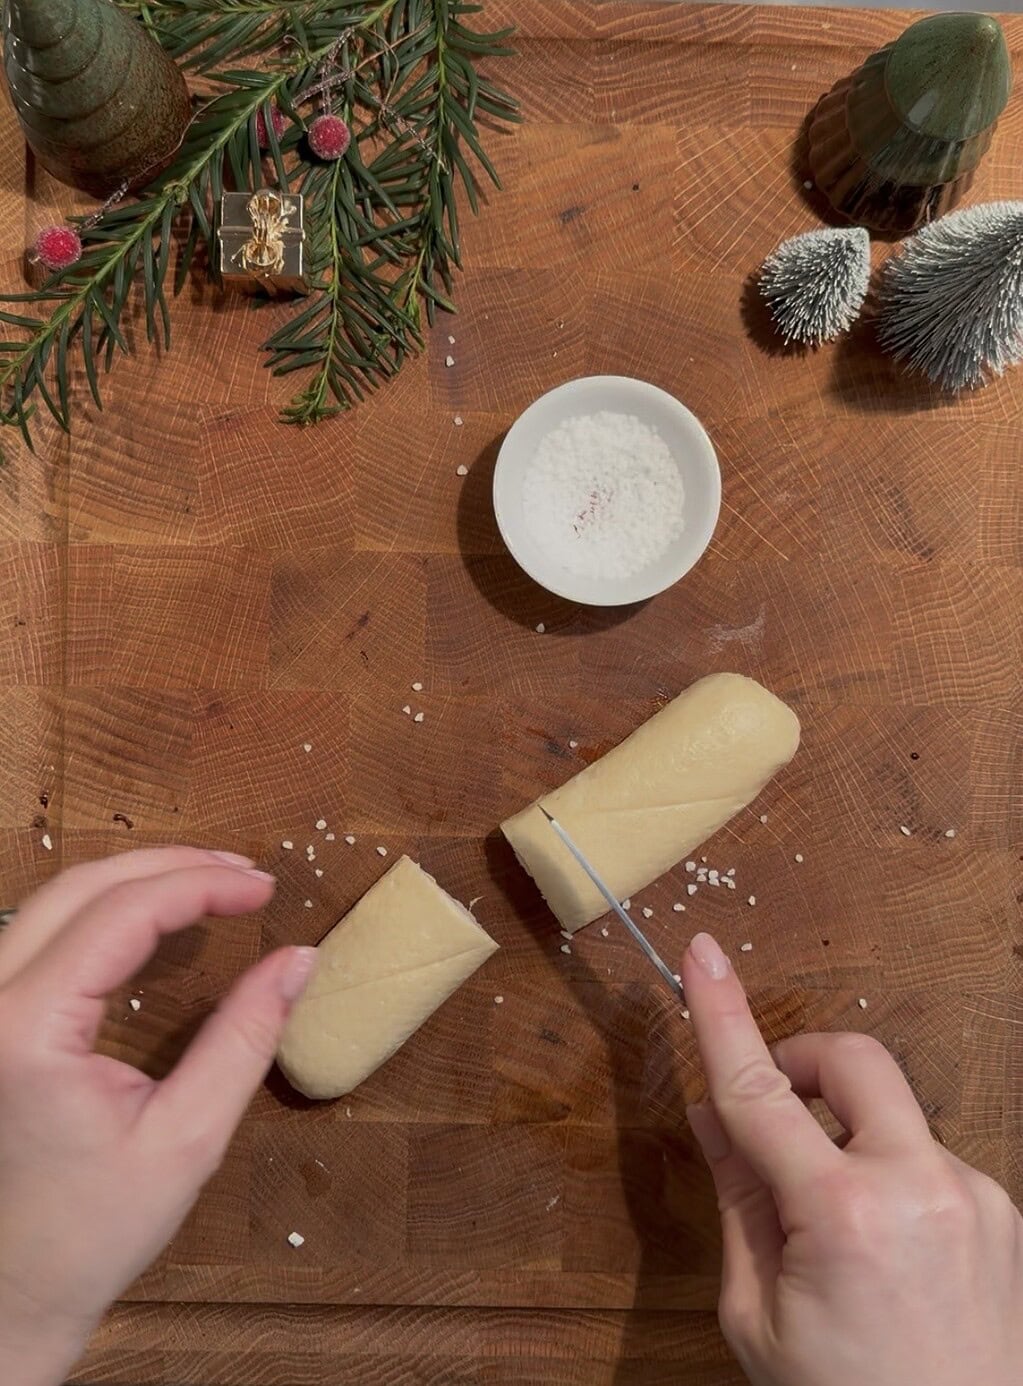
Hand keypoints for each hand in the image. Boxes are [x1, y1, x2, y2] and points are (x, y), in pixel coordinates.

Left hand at [0, 848, 315, 1385]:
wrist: (13, 1291)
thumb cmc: (92, 1231)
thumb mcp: (187, 1137)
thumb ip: (244, 1039)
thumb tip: (298, 961)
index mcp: (28, 1030)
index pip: (121, 914)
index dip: (201, 886)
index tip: (265, 888)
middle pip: (81, 886)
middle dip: (171, 865)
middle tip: (245, 874)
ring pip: (55, 898)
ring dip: (136, 879)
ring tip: (212, 883)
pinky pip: (43, 932)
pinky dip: (105, 909)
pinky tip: (154, 916)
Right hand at [682, 932, 1022, 1385]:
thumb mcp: (759, 1318)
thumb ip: (739, 1201)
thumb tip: (714, 1115)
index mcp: (846, 1218)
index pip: (761, 1091)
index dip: (720, 1015)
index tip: (702, 956)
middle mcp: (923, 1188)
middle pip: (854, 1059)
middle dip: (803, 1061)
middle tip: (772, 1107)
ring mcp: (974, 1196)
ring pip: (890, 1113)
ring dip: (846, 1135)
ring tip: (828, 1221)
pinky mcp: (1002, 1211)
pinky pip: (927, 1157)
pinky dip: (887, 1173)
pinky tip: (878, 1245)